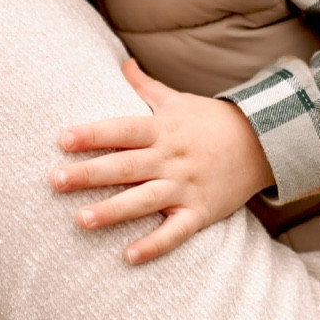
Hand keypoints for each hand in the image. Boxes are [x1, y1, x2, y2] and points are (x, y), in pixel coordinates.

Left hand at [52, 59, 276, 264]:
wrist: (264, 142)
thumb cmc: (212, 121)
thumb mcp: (178, 100)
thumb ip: (146, 86)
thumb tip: (123, 62)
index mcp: (162, 129)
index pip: (121, 130)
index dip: (92, 134)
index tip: (62, 139)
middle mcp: (171, 157)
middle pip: (124, 166)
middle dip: (88, 174)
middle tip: (54, 181)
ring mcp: (185, 186)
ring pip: (144, 200)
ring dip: (112, 211)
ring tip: (81, 220)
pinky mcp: (200, 211)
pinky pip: (175, 231)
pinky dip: (154, 244)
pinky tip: (129, 256)